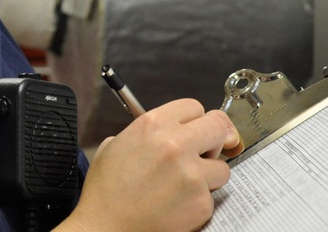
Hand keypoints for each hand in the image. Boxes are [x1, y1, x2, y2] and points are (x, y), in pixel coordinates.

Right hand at [57, 99, 239, 231]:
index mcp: (153, 124)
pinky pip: (212, 196)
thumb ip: (144, 132)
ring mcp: (191, 174)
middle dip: (214, 138)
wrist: (105, 227)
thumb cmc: (106, 191)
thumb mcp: (115, 145)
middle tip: (207, 151)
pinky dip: (199, 201)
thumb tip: (168, 131)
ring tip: (184, 185)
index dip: (195, 120)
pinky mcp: (200, 202)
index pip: (194, 106)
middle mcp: (175, 144)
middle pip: (218, 126)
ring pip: (222, 166)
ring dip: (209, 174)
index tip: (195, 130)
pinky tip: (177, 204)